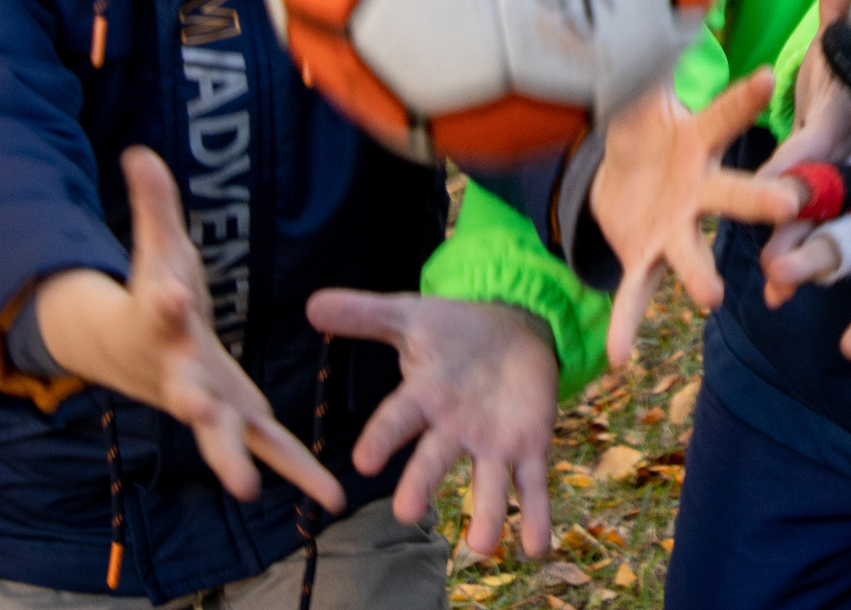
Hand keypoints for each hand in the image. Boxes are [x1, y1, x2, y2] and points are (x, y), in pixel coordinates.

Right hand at [37, 148, 343, 510]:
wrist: (130, 351)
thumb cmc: (152, 292)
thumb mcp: (155, 245)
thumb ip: (153, 203)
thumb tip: (138, 151)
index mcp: (163, 322)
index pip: (160, 305)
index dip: (165, 298)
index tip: (171, 295)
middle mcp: (183, 370)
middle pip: (185, 391)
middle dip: (193, 404)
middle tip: (195, 410)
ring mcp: (209, 403)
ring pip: (224, 436)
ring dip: (239, 459)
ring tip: (248, 486)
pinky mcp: (238, 419)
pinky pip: (272, 449)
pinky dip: (298, 473)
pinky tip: (331, 498)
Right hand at [306, 291, 558, 557]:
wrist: (512, 328)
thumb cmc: (455, 330)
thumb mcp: (412, 316)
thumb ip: (366, 314)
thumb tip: (313, 304)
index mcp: (424, 398)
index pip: (397, 419)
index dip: (382, 439)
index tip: (365, 461)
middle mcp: (452, 430)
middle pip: (434, 460)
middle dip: (421, 484)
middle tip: (407, 514)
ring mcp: (490, 443)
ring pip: (485, 484)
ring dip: (485, 516)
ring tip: (483, 547)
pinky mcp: (528, 448)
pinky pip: (531, 485)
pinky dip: (535, 516)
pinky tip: (537, 547)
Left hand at [590, 69, 791, 370]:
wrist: (626, 178)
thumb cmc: (648, 127)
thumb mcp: (640, 92)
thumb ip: (646, 56)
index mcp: (700, 141)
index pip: (725, 114)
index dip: (744, 96)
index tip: (769, 75)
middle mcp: (700, 190)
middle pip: (735, 194)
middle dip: (760, 199)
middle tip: (789, 202)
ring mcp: (677, 230)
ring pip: (695, 254)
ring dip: (701, 275)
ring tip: (716, 298)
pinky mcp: (648, 260)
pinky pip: (639, 296)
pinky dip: (629, 323)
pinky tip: (623, 358)